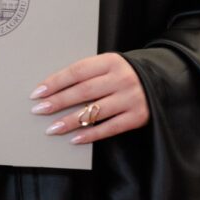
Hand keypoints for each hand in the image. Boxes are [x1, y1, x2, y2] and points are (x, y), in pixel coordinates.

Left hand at [29, 53, 149, 143]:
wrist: (161, 80)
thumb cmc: (124, 73)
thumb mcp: (109, 65)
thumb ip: (88, 73)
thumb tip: (54, 89)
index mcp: (111, 61)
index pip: (77, 71)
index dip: (55, 82)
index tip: (37, 92)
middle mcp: (121, 78)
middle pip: (83, 91)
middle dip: (58, 102)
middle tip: (38, 111)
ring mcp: (131, 98)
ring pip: (94, 112)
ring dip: (69, 121)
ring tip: (51, 128)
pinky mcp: (137, 117)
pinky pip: (109, 128)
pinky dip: (90, 135)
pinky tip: (74, 139)